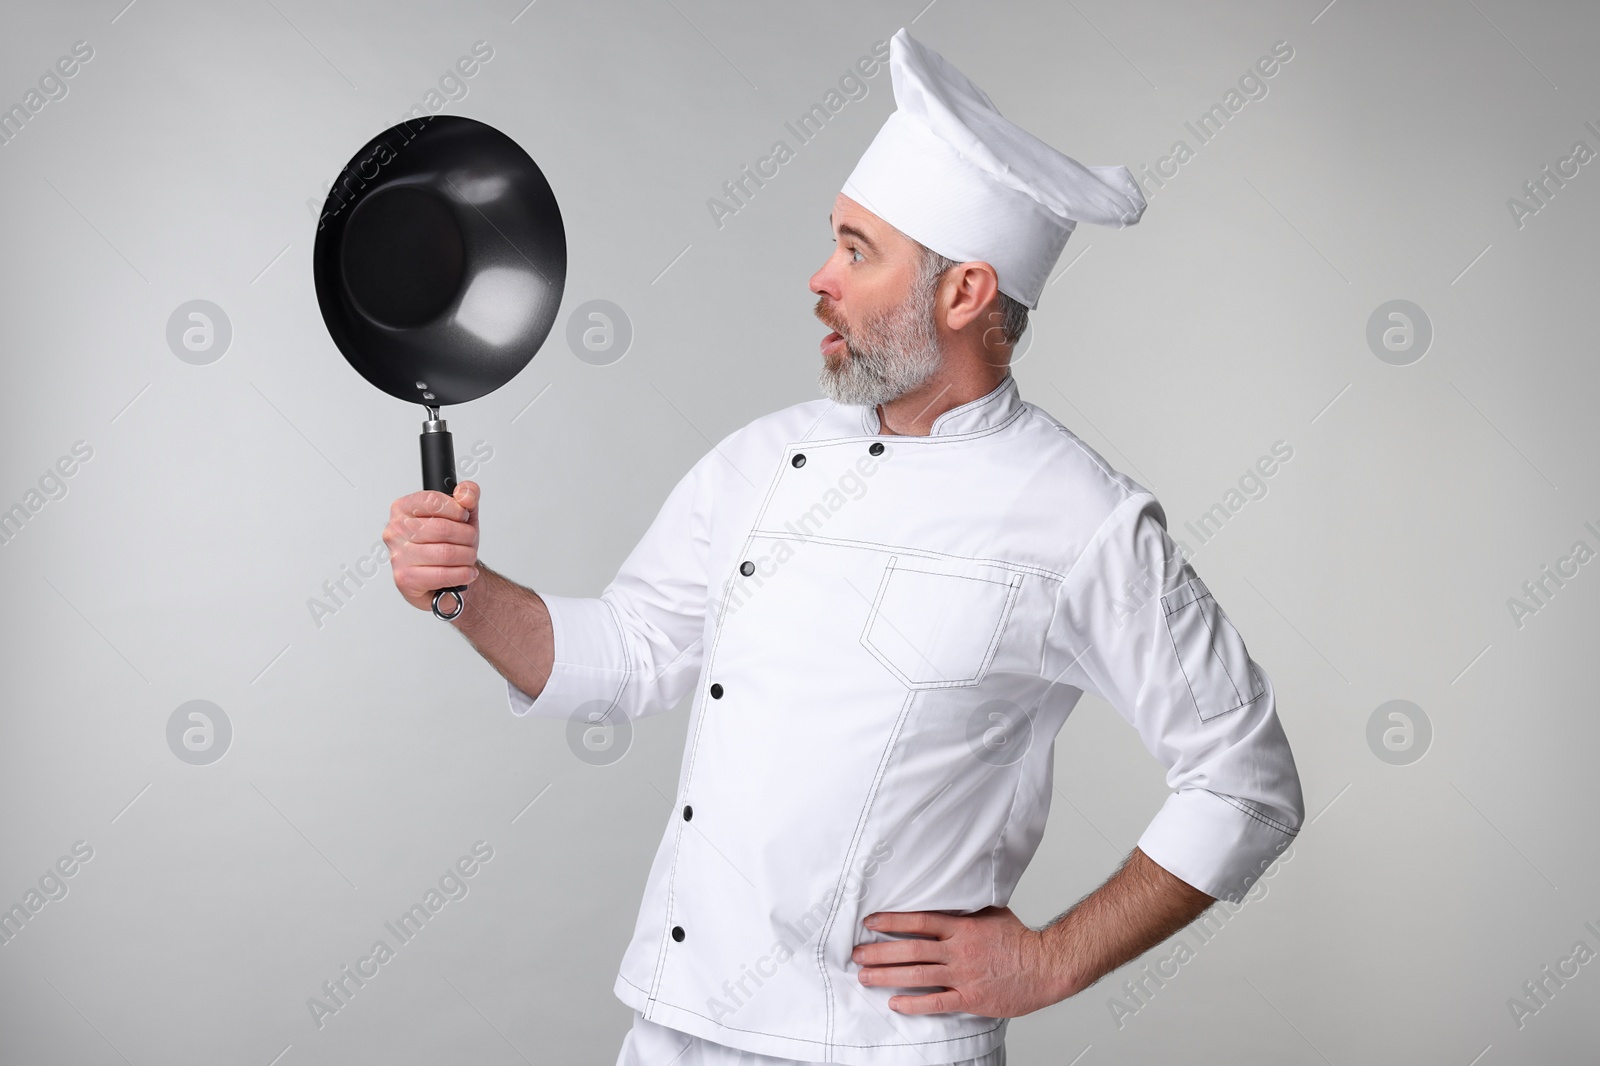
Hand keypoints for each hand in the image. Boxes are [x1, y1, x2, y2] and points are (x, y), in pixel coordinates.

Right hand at [383, 480, 479, 613]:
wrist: (446, 578)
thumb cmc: (450, 543)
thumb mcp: (462, 514)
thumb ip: (468, 494)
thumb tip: (465, 494)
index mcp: (403, 508)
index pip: (432, 501)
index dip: (456, 509)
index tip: (463, 516)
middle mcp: (395, 531)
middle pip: (442, 529)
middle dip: (466, 536)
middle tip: (470, 540)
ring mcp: (397, 556)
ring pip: (445, 553)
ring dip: (467, 556)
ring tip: (469, 556)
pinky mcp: (405, 579)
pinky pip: (442, 574)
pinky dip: (462, 573)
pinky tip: (467, 572)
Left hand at [851, 906, 1067, 1017]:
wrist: (1046, 966)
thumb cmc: (1020, 941)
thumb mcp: (991, 914)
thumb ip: (966, 910)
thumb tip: (946, 898)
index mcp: (963, 927)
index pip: (919, 921)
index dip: (891, 921)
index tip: (870, 923)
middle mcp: (959, 950)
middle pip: (911, 949)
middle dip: (879, 951)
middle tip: (856, 953)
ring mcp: (964, 976)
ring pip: (918, 975)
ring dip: (888, 975)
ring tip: (865, 976)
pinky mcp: (971, 999)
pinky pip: (937, 1002)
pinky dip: (914, 1003)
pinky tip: (895, 1002)